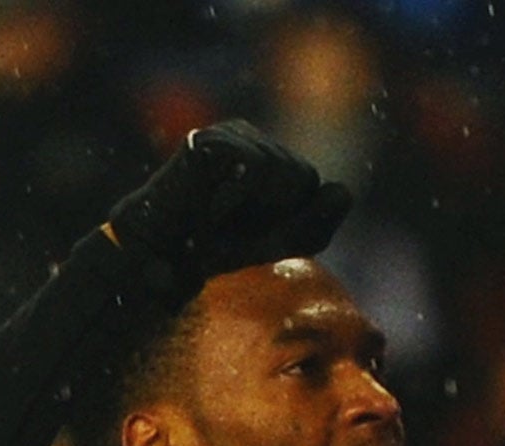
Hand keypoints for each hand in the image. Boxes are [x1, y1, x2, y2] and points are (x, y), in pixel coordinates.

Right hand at [104, 120, 349, 298]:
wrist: (161, 252)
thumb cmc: (218, 247)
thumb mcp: (281, 241)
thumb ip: (318, 221)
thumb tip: (343, 190)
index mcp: (267, 155)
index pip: (313, 185)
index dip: (294, 221)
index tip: (256, 235)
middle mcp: (249, 136)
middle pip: (302, 176)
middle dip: (278, 215)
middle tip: (234, 228)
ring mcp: (229, 133)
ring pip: (283, 171)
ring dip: (255, 211)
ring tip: (219, 217)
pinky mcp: (210, 139)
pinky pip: (254, 169)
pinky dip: (237, 202)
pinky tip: (211, 212)